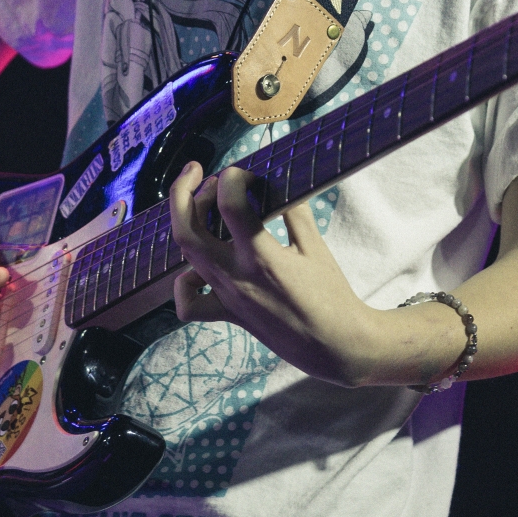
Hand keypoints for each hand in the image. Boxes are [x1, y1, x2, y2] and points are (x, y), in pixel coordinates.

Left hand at [168, 163, 455, 387]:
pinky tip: (198, 266)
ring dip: (188, 221)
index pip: (230, 205)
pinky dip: (184, 281)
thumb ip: (293, 211)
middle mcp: (236, 276)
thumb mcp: (315, 247)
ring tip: (204, 202)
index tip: (248, 174)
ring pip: (186, 255)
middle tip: (200, 171)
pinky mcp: (226, 314)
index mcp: (263, 257)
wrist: (333, 345)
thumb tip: (277, 181)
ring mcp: (227, 297)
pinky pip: (189, 303)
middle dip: (185, 192)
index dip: (234, 178)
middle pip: (187, 230)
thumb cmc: (330, 294)